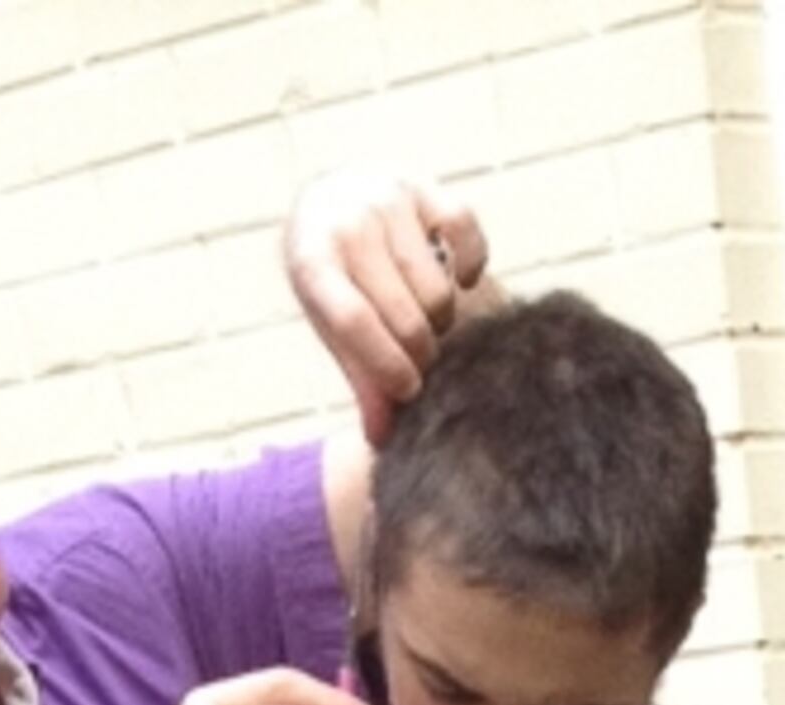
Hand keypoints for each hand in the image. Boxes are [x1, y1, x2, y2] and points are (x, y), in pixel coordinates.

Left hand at [283, 167, 490, 445]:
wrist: (330, 198)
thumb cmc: (333, 275)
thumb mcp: (331, 322)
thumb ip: (359, 375)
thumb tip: (382, 439)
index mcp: (313, 263)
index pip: (355, 320)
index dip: (387, 364)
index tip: (410, 390)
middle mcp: (348, 225)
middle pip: (405, 312)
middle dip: (421, 350)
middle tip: (422, 358)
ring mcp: (386, 200)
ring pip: (437, 285)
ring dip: (441, 315)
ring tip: (430, 319)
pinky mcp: (423, 186)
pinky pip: (465, 229)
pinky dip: (471, 262)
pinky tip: (461, 279)